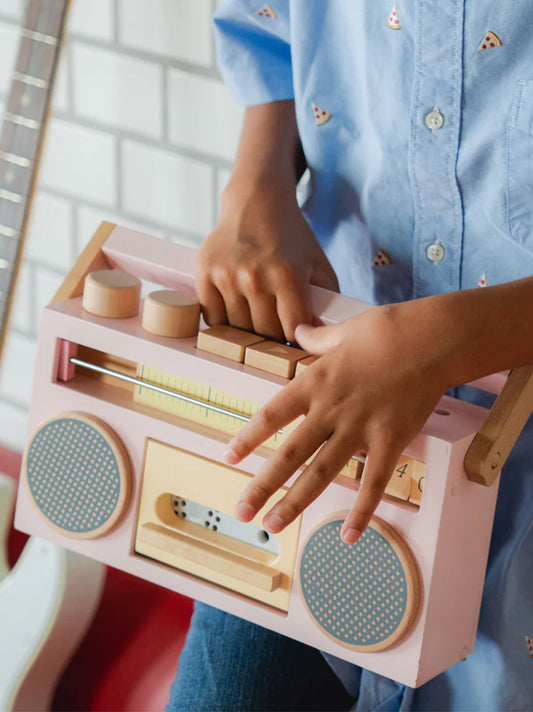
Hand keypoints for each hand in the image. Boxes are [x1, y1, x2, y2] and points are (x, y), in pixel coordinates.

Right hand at [195, 180, 337, 342]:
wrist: (255, 204)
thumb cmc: (291, 239)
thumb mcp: (319, 265)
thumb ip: (327, 301)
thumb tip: (322, 338)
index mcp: (288, 275)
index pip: (292, 330)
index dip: (296, 338)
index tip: (296, 335)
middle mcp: (255, 276)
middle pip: (264, 333)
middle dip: (274, 334)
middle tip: (276, 323)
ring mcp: (227, 276)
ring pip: (238, 329)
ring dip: (248, 328)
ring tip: (257, 313)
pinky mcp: (204, 274)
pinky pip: (212, 318)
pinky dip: (224, 321)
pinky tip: (236, 308)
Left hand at [222, 301, 451, 543]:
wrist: (431, 338)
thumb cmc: (386, 329)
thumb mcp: (342, 331)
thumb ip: (316, 338)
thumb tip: (300, 329)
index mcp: (313, 383)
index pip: (271, 416)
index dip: (248, 439)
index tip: (228, 457)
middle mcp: (329, 410)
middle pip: (289, 455)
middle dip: (262, 486)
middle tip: (241, 512)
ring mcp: (359, 429)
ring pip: (321, 474)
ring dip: (295, 502)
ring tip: (273, 525)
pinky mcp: (390, 441)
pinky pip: (372, 482)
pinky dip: (361, 511)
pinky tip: (348, 537)